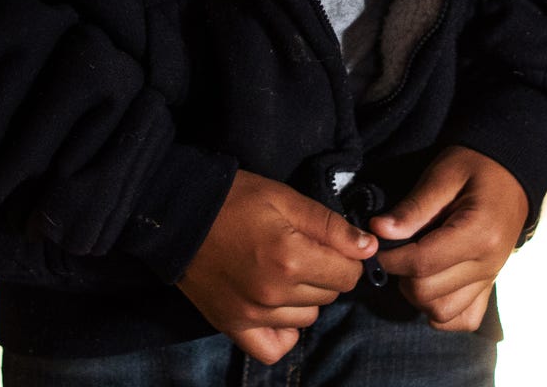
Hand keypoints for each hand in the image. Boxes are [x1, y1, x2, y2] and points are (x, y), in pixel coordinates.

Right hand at [177, 169, 376, 363]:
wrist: (178, 214)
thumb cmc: (235, 199)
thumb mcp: (285, 198)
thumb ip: (330, 225)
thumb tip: (368, 248)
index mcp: (291, 257)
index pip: (349, 273)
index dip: (347, 255)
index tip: (331, 243)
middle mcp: (275, 293)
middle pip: (330, 296)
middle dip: (326, 273)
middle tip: (302, 250)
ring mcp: (253, 315)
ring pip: (307, 319)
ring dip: (305, 299)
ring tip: (283, 272)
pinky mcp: (233, 326)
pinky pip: (274, 348)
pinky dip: (283, 332)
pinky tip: (278, 308)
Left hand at [371, 145, 528, 330]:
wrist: (511, 172)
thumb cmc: (474, 167)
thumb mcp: (442, 175)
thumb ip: (412, 207)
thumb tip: (378, 231)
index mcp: (478, 234)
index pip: (422, 263)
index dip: (390, 258)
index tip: (375, 245)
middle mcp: (488, 264)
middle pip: (428, 292)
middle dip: (401, 276)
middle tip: (395, 252)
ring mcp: (491, 278)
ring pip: (442, 312)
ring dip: (418, 295)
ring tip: (412, 267)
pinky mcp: (490, 286)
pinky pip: (465, 319)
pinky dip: (443, 311)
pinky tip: (433, 287)